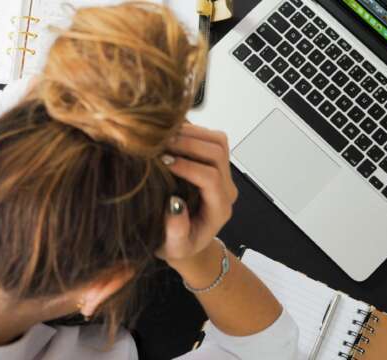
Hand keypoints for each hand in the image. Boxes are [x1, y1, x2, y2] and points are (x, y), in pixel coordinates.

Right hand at [156, 124, 237, 266]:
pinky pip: (210, 138)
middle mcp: (226, 189)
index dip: (188, 167)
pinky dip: (191, 131)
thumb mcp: (173, 247)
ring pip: (218, 141)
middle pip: (218, 153)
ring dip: (191, 133)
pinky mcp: (214, 163)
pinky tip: (169, 135)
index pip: (211, 178)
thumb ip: (176, 231)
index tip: (163, 162)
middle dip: (189, 144)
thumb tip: (174, 204)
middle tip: (160, 144)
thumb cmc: (178, 245)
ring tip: (164, 137)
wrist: (186, 240)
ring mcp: (223, 173)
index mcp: (219, 209)